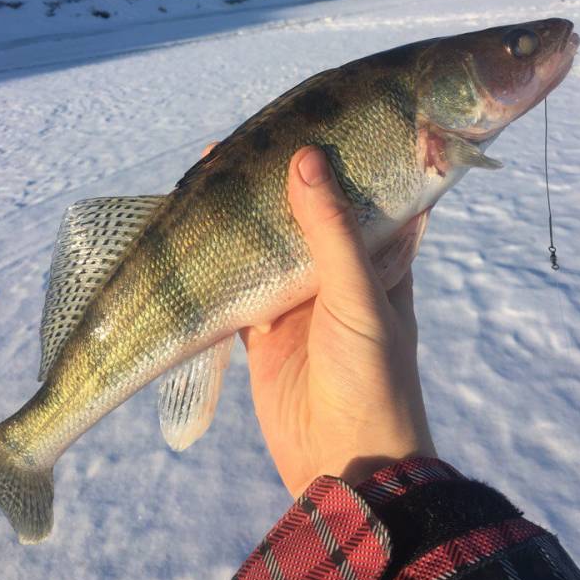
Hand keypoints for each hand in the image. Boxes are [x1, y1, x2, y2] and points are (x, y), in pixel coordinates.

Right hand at [240, 146, 435, 496]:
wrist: (343, 461)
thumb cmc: (371, 375)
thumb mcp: (358, 296)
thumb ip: (332, 231)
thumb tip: (305, 157)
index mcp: (381, 256)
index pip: (365, 191)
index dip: (343, 157)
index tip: (312, 118)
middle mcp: (341, 269)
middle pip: (309, 211)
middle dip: (281, 179)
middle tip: (248, 138)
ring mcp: (300, 296)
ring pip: (271, 241)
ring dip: (248, 213)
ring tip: (215, 169)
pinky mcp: (265, 324)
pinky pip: (241, 280)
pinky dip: (222, 258)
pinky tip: (198, 226)